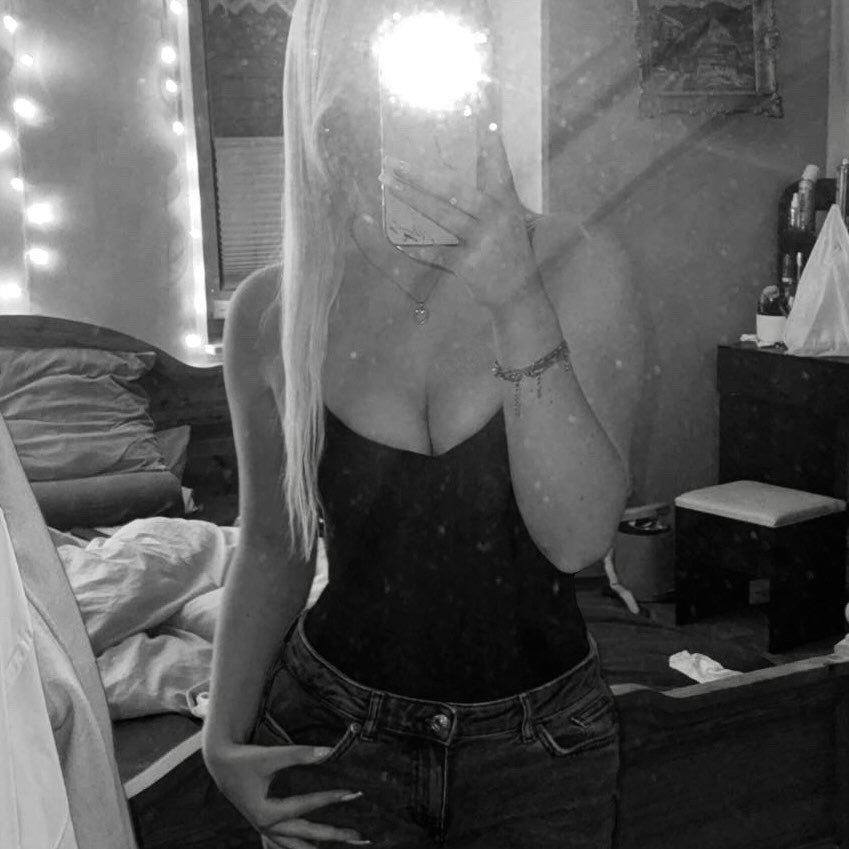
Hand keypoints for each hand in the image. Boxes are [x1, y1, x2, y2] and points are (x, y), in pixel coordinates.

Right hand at [203, 738, 367, 847]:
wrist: (221, 765)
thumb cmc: (245, 760)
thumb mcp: (271, 756)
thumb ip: (300, 754)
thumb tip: (329, 752)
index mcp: (267, 813)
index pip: (305, 807)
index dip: (330, 799)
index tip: (353, 794)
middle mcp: (267, 827)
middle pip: (306, 837)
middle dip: (334, 836)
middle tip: (360, 837)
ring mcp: (266, 830)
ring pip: (295, 848)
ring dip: (318, 847)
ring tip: (343, 845)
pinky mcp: (265, 826)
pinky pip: (284, 846)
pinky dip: (299, 848)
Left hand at [379, 124, 541, 311]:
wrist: (520, 297)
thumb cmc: (511, 254)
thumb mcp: (512, 220)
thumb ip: (494, 194)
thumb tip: (463, 164)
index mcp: (506, 204)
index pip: (497, 167)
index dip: (489, 143)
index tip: (479, 117)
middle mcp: (495, 219)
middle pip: (455, 190)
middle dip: (422, 174)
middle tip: (395, 161)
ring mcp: (482, 243)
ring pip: (442, 215)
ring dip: (412, 198)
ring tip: (389, 184)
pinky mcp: (469, 266)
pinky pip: (436, 253)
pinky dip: (414, 246)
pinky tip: (395, 238)